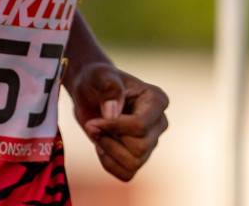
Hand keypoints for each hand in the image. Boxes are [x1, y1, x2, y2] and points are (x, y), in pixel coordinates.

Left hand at [69, 61, 168, 181]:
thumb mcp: (99, 75)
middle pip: (140, 147)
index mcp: (156, 100)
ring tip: (97, 134)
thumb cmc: (97, 80)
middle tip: (92, 125)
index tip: (93, 121)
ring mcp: (150, 141)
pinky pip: (127, 174)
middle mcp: (159, 123)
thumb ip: (109, 88)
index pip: (141, 126)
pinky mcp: (138, 156)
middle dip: (110, 139)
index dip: (114, 128)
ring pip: (134, 163)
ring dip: (108, 152)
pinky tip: (101, 146)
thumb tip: (113, 113)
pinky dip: (109, 164)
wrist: (89, 92)